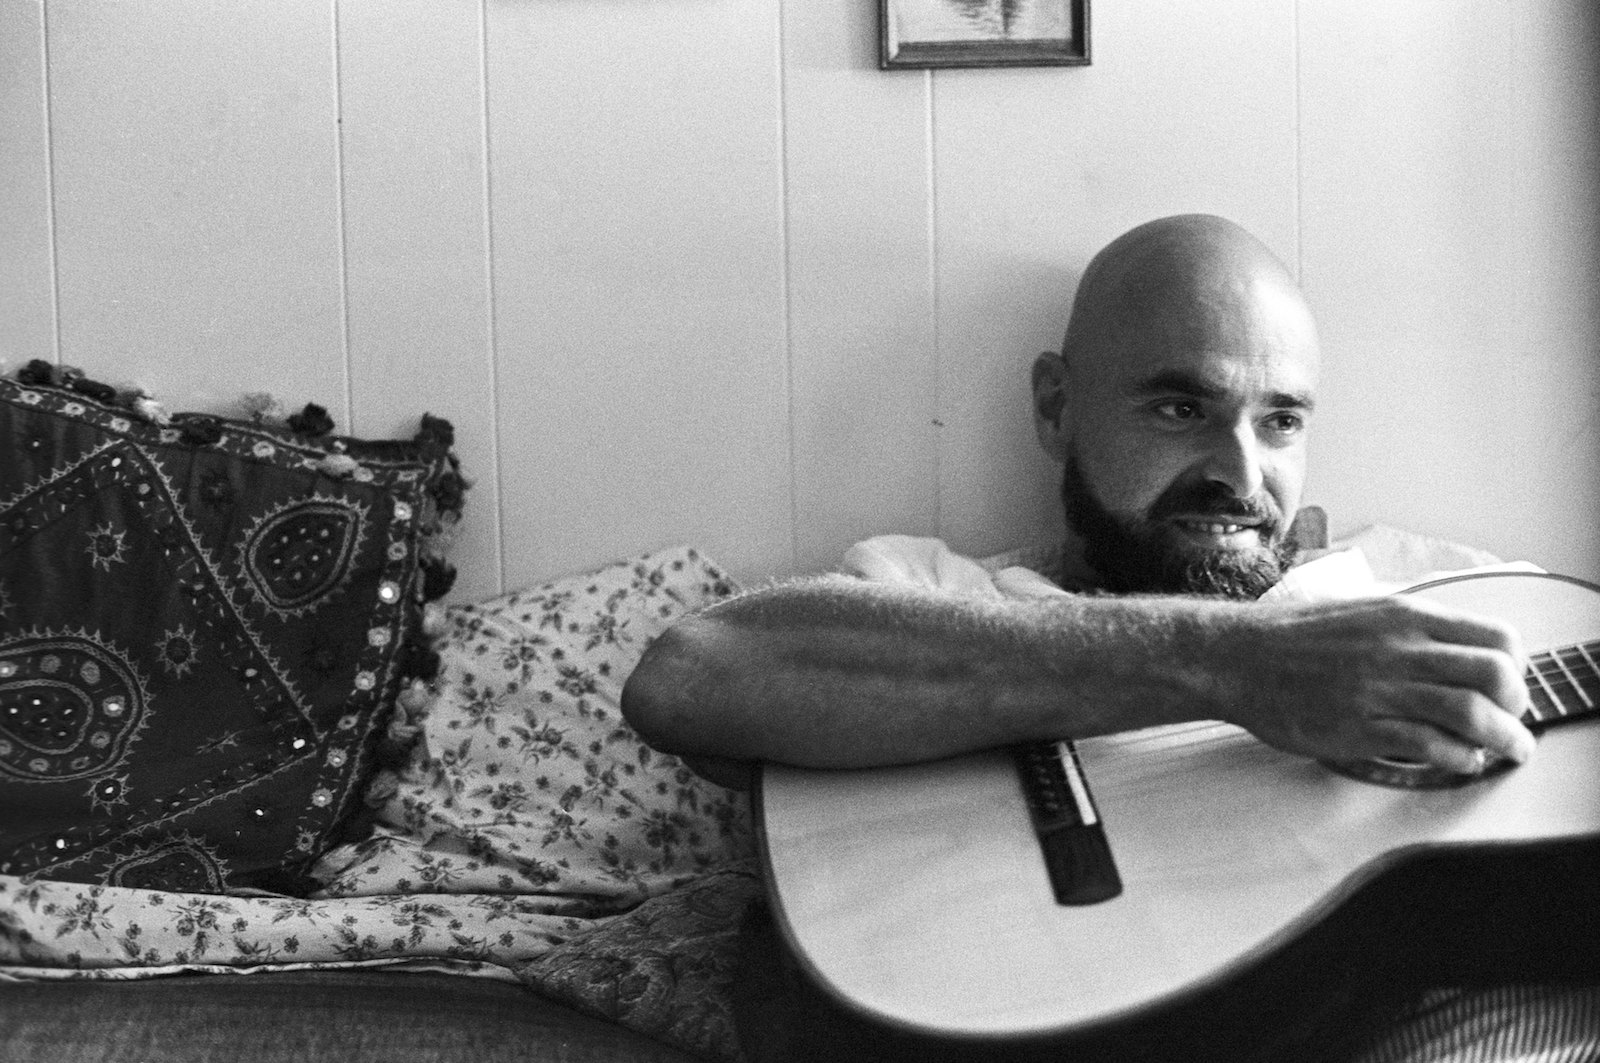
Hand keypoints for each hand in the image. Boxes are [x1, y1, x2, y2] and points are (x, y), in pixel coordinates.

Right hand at [1221, 596, 1535, 772]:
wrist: (1237, 658)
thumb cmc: (1293, 636)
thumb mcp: (1361, 610)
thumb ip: (1408, 627)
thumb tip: (1453, 648)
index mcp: (1404, 615)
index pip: (1496, 637)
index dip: (1516, 666)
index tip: (1510, 685)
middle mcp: (1400, 648)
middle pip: (1495, 675)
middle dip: (1518, 705)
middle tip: (1514, 721)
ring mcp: (1380, 689)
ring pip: (1472, 714)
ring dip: (1503, 739)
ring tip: (1507, 751)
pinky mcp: (1360, 728)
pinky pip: (1431, 746)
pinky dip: (1460, 759)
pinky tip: (1460, 760)